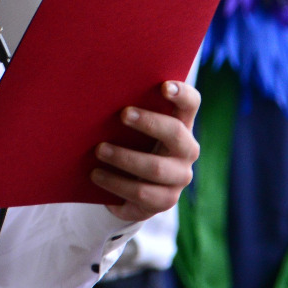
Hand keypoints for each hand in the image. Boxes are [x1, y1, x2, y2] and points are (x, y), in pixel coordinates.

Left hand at [89, 80, 201, 222]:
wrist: (127, 186)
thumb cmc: (128, 142)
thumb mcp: (131, 127)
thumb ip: (127, 109)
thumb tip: (99, 93)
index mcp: (181, 124)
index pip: (191, 103)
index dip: (182, 93)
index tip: (164, 86)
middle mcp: (186, 150)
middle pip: (175, 133)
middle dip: (149, 122)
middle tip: (123, 114)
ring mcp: (178, 178)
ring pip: (156, 168)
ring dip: (125, 157)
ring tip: (99, 149)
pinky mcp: (164, 200)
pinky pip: (141, 194)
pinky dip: (116, 183)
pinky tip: (96, 175)